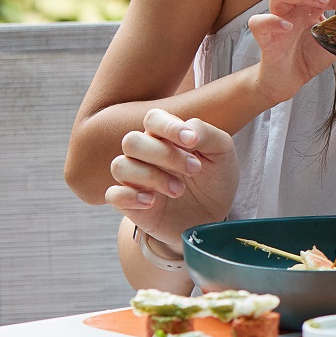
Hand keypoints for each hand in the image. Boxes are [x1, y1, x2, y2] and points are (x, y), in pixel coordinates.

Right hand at [105, 109, 238, 248]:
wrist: (212, 217)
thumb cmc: (214, 178)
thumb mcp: (222, 153)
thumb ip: (206, 134)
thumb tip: (188, 129)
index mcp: (165, 136)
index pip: (153, 119)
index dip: (168, 126)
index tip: (192, 141)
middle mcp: (145, 154)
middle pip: (132, 141)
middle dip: (164, 154)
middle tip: (195, 169)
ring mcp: (135, 179)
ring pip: (121, 166)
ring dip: (151, 176)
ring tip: (179, 190)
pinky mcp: (130, 204)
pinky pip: (114, 194)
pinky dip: (130, 196)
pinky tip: (152, 201)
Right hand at [248, 0, 335, 103]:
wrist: (289, 80)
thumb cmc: (309, 57)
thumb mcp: (335, 41)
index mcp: (311, 5)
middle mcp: (294, 7)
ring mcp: (277, 18)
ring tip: (321, 3)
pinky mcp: (265, 37)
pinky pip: (259, 22)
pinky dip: (272, 21)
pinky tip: (287, 27)